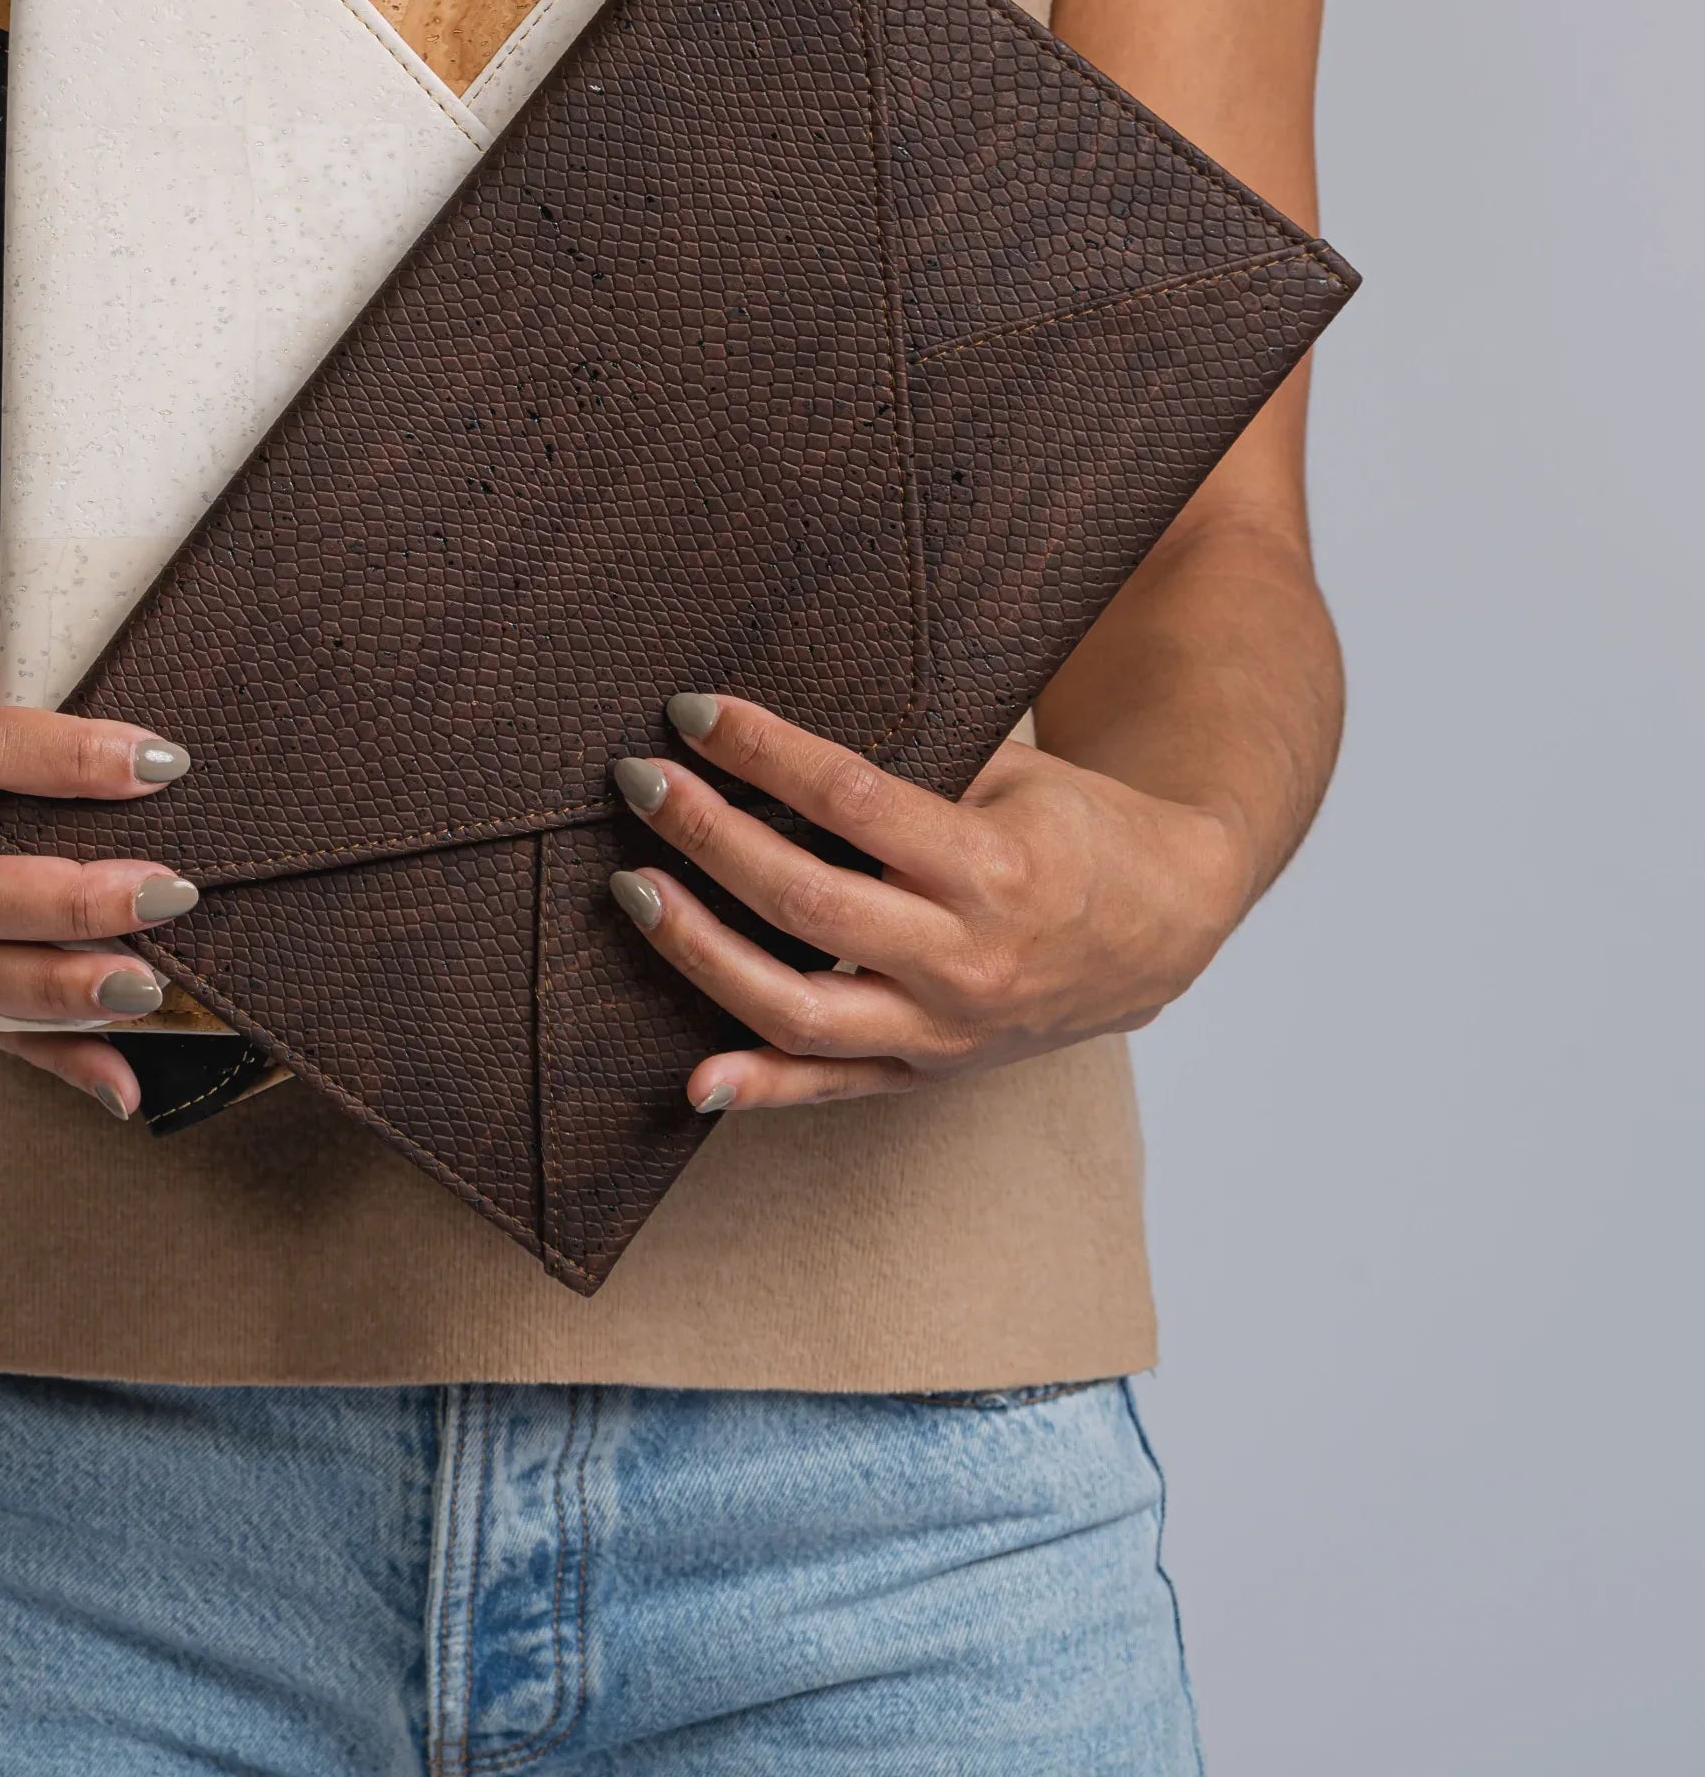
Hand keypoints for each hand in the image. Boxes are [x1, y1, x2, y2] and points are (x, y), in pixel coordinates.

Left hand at [607, 693, 1253, 1113]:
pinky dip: (760, 1090)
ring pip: (799, 1008)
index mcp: (992, 866)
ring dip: (701, 951)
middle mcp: (965, 957)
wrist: (1167, 925)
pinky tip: (693, 1080)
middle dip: (707, 835)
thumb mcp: (1012, 775)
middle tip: (640, 781)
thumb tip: (770, 737)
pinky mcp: (930, 1072)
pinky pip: (832, 1090)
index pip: (849, 798)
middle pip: (805, 900)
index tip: (692, 712)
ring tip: (635, 889)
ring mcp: (944, 1028)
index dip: (762, 752)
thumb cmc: (1075, 828)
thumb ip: (908, 772)